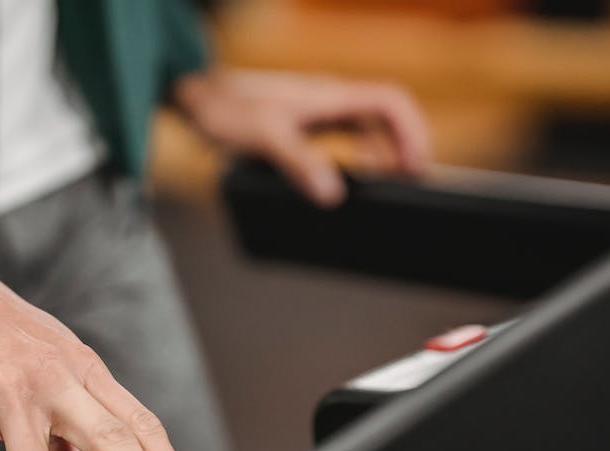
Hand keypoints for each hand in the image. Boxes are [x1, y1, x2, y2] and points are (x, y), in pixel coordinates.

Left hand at [173, 69, 431, 206]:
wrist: (193, 96)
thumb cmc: (224, 110)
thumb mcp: (262, 138)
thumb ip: (299, 164)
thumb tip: (332, 195)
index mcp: (328, 96)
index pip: (390, 101)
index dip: (413, 132)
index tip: (416, 168)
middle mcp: (328, 98)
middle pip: (386, 115)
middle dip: (405, 146)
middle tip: (412, 184)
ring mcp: (317, 108)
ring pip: (367, 126)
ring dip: (384, 152)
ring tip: (391, 186)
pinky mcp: (303, 120)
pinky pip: (345, 135)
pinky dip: (358, 156)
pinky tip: (351, 180)